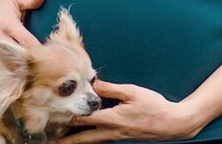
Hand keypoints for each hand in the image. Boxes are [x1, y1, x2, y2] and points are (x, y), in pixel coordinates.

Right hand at [0, 0, 45, 72]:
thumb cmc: (7, 2)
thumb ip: (31, 0)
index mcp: (8, 24)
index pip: (25, 40)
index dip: (36, 49)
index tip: (48, 56)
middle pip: (15, 55)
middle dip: (27, 63)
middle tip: (41, 71)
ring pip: (3, 62)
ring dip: (14, 70)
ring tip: (27, 79)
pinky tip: (5, 80)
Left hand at [57, 80, 203, 142]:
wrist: (172, 124)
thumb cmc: (155, 107)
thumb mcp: (132, 92)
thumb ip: (110, 88)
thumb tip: (92, 82)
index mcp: (112, 119)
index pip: (83, 120)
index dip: (66, 119)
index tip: (52, 118)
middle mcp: (111, 131)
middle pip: (82, 138)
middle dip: (64, 141)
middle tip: (49, 142)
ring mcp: (116, 136)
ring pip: (90, 141)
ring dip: (74, 141)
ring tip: (59, 141)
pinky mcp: (121, 136)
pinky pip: (100, 138)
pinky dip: (88, 137)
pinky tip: (83, 135)